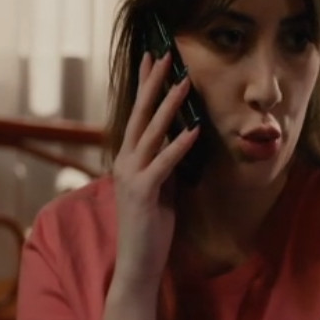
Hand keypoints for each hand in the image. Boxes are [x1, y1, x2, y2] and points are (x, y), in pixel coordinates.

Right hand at [111, 51, 200, 293]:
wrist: (138, 264)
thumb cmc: (152, 226)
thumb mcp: (162, 186)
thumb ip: (166, 162)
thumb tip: (182, 138)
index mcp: (129, 158)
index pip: (138, 114)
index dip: (145, 85)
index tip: (153, 58)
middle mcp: (126, 162)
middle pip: (141, 114)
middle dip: (154, 83)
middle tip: (165, 55)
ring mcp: (132, 177)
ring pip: (152, 133)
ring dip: (170, 106)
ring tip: (183, 82)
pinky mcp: (145, 194)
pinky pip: (164, 164)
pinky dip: (179, 145)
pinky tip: (193, 129)